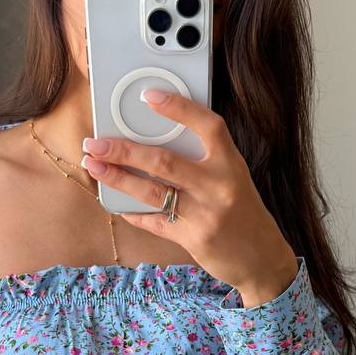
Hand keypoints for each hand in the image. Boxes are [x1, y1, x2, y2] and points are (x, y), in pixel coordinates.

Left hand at [81, 89, 298, 303]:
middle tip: (95, 142)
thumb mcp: (233, 178)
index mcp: (231, 164)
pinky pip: (153, 221)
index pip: (208, 126)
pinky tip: (116, 202)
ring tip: (94, 165)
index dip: (179, 108)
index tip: (149, 96)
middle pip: (164, 162)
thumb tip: (157, 139)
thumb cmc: (243, 212)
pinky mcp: (192, 239)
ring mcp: (204, 215)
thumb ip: (204, 160)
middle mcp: (218, 187)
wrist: (261, 258)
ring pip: (152, 192)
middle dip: (124, 150)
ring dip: (117, 178)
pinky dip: (132, 211)